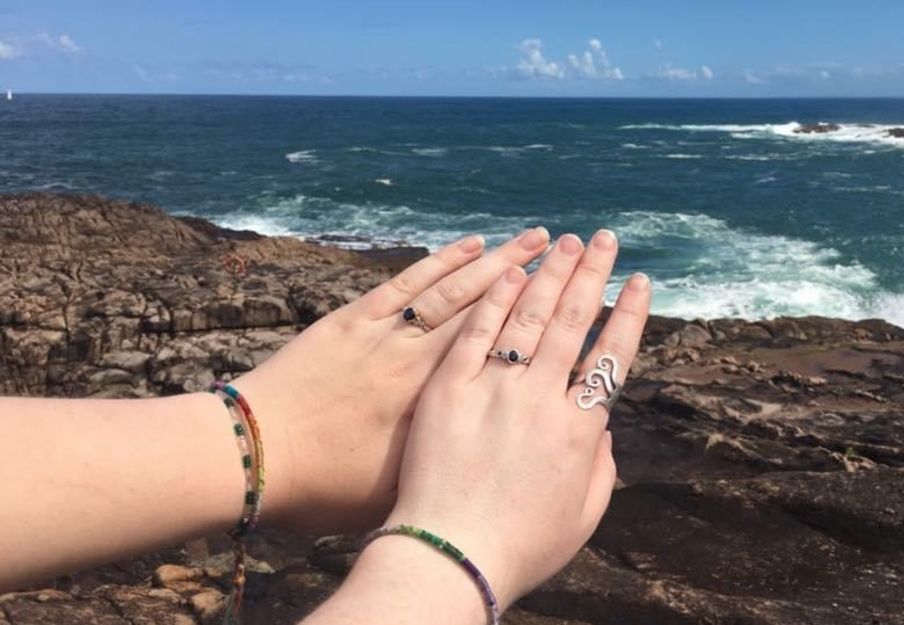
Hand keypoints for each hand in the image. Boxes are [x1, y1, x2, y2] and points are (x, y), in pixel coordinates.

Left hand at [232, 227, 550, 533]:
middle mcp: (418, 361)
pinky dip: (442, 261)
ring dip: (497, 260)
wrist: (253, 456)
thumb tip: (499, 443)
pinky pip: (409, 283)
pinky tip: (472, 245)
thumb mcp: (397, 490)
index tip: (579, 301)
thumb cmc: (323, 488)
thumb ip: (450, 460)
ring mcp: (386, 334)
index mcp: (434, 404)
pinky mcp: (353, 318)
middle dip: (535, 279)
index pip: (502, 354)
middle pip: (489, 311)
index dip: (544, 326)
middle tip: (572, 250)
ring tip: (535, 236)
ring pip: (453, 289)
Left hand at [380, 229, 651, 607]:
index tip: (640, 280)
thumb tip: (602, 426)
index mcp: (580, 430)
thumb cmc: (519, 548)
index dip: (629, 313)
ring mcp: (493, 389)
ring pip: (527, 316)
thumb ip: (602, 467)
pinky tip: (509, 269)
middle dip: (592, 274)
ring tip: (565, 240)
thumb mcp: (583, 516)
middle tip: (605, 238)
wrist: (448, 557)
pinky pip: (474, 332)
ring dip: (550, 273)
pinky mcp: (446, 389)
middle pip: (572, 322)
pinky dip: (493, 297)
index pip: (612, 355)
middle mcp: (542, 399)